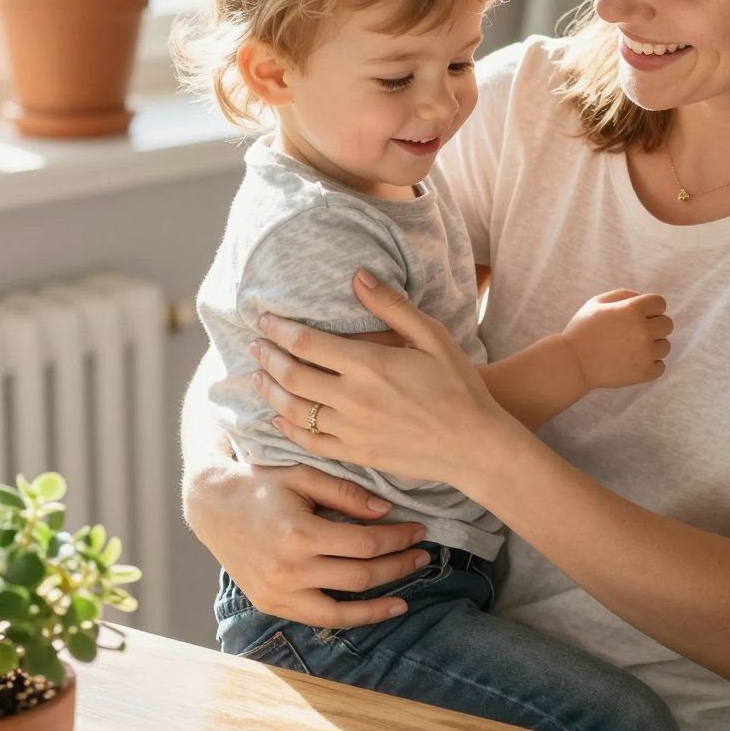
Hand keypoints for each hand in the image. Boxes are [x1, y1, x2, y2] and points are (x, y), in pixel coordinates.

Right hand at [185, 456, 429, 630]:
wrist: (211, 506)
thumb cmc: (260, 484)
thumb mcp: (303, 476)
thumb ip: (346, 494)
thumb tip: (387, 512)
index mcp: (299, 533)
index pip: (366, 543)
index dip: (399, 539)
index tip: (419, 530)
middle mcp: (289, 569)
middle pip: (361, 576)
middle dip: (398, 566)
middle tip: (422, 555)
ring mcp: (279, 592)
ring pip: (344, 608)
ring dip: (382, 602)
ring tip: (407, 593)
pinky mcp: (271, 604)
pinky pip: (321, 620)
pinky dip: (353, 618)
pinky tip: (378, 610)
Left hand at [250, 269, 506, 487]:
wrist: (475, 445)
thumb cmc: (459, 387)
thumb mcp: (432, 337)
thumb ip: (392, 306)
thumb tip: (358, 276)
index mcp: (370, 364)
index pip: (307, 342)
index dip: (279, 329)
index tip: (264, 320)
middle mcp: (354, 398)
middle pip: (291, 375)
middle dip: (267, 357)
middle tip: (254, 345)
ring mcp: (352, 430)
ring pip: (294, 410)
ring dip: (269, 391)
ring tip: (257, 376)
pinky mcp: (356, 454)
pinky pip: (309, 443)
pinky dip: (287, 428)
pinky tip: (279, 417)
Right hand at [564, 290, 671, 389]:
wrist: (572, 363)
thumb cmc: (582, 330)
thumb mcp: (597, 302)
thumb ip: (623, 295)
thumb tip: (644, 299)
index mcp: (632, 310)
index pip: (660, 303)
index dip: (650, 308)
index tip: (639, 316)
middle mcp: (643, 330)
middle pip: (667, 324)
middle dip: (654, 326)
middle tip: (635, 333)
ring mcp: (645, 354)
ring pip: (665, 346)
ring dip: (653, 346)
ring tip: (632, 349)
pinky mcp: (643, 373)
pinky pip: (661, 367)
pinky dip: (651, 365)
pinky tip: (635, 362)